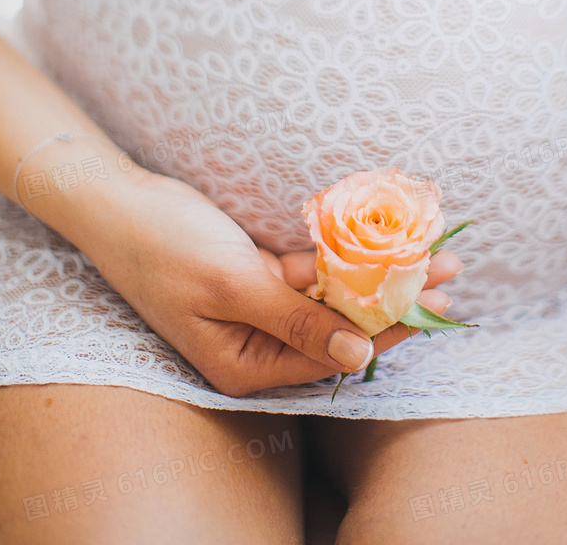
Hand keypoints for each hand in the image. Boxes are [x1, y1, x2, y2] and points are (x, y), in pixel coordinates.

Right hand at [81, 169, 461, 397]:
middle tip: (448, 271)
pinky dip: (340, 253)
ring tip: (429, 252)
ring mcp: (257, 307)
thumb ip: (296, 321)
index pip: (331, 355)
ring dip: (375, 272)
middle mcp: (255, 343)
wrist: (118, 202)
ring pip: (329, 293)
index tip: (431, 306)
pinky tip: (378, 238)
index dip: (385, 330)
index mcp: (244, 364)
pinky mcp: (257, 274)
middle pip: (337, 325)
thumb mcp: (233, 285)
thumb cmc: (164, 246)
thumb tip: (360, 355)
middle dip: (392, 298)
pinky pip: (308, 268)